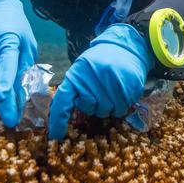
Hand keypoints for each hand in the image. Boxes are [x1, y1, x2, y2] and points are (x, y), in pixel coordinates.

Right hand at [0, 0, 37, 126]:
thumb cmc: (16, 27)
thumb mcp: (28, 45)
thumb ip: (25, 69)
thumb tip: (23, 97)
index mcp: (8, 41)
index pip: (6, 64)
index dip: (4, 83)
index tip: (3, 98)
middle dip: (4, 101)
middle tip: (12, 118)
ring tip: (7, 72)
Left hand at [48, 23, 152, 139]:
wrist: (124, 46)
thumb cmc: (99, 62)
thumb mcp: (82, 69)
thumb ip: (74, 89)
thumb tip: (62, 116)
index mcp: (76, 75)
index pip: (62, 102)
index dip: (57, 121)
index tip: (55, 136)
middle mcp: (92, 79)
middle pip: (90, 110)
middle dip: (94, 105)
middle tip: (99, 91)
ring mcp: (111, 83)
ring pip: (107, 112)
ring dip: (109, 105)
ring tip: (111, 88)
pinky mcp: (128, 86)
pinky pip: (121, 109)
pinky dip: (121, 104)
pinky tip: (121, 90)